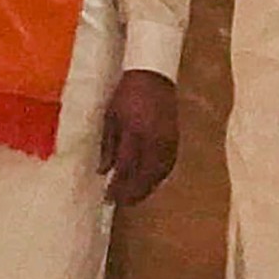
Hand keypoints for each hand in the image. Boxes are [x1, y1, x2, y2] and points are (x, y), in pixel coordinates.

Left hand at [101, 68, 179, 206]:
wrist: (154, 75)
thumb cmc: (127, 94)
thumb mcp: (110, 117)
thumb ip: (108, 145)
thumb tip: (103, 171)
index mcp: (135, 132)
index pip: (126, 167)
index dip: (118, 185)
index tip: (108, 197)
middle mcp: (154, 139)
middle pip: (145, 175)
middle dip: (132, 192)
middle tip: (120, 203)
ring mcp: (168, 140)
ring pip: (159, 173)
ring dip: (146, 188)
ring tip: (133, 198)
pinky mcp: (176, 139)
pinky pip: (168, 165)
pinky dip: (158, 178)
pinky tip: (149, 183)